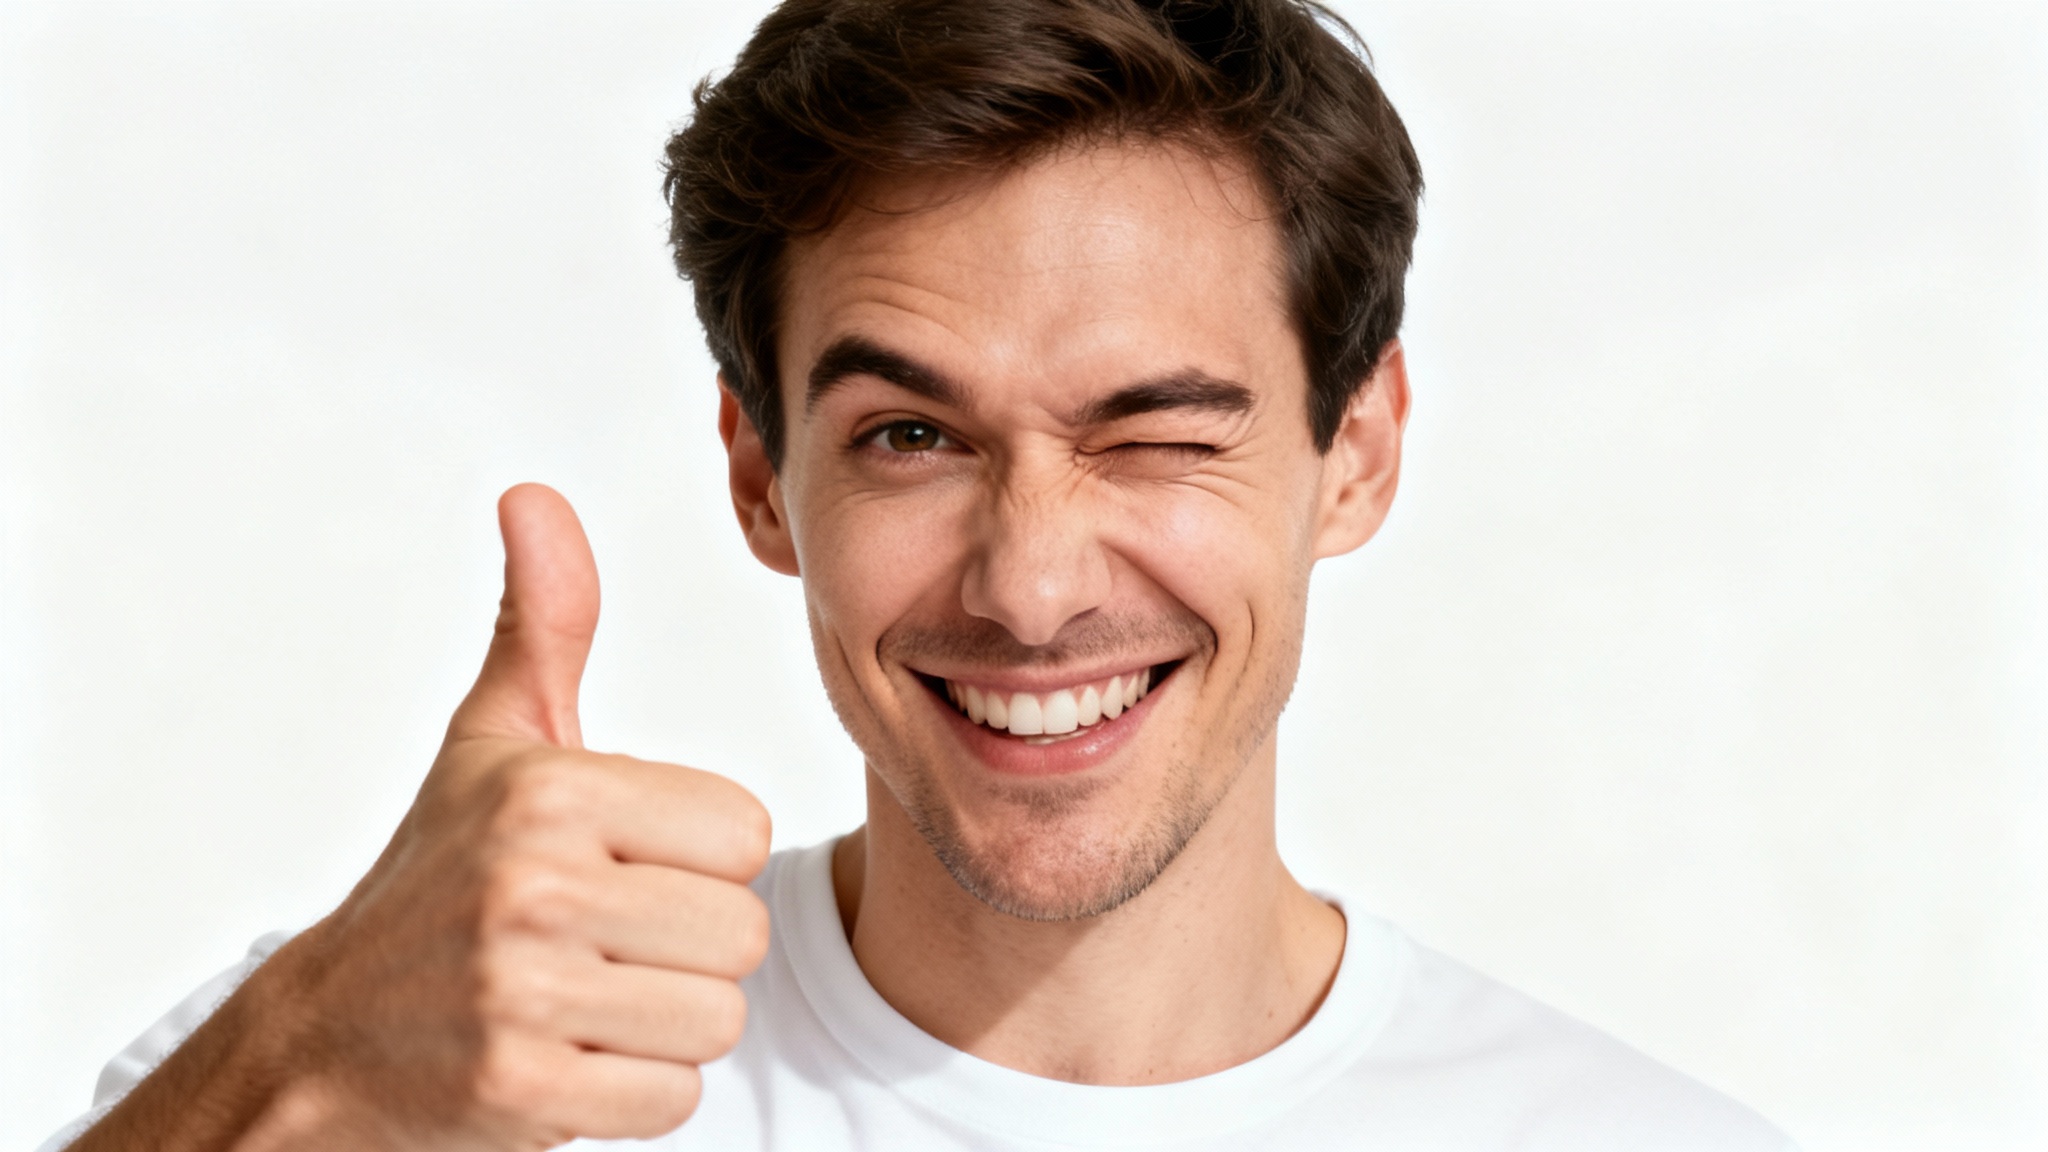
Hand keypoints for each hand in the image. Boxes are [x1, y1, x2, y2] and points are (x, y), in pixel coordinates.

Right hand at [77, 484, 772, 1150]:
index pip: (742, 831)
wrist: (323, 1040)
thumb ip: (545, 624)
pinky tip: (568, 1057)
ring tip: (586, 998)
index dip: (696, 858)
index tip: (621, 866)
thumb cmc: (435, 879)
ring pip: (716, 1018)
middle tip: (603, 943)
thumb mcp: (490, 742)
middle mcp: (534, 884)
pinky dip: (635, 1091)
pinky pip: (671, 1096)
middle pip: (739, 931)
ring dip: (664, 1023)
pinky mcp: (521, 1093)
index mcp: (549, 790)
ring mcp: (522, 995)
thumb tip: (535, 496)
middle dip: (686, 948)